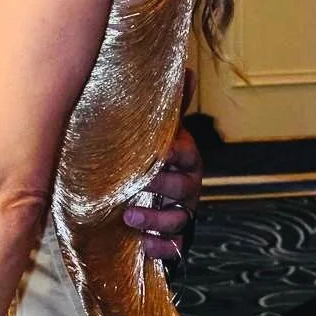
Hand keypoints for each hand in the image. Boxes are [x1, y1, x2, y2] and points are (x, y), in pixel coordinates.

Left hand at [125, 68, 202, 260]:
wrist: (143, 194)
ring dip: (156, 220)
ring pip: (179, 219)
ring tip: (129, 217)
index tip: (157, 153)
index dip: (173, 154)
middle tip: (133, 186)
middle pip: (183, 188)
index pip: (185, 154)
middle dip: (161, 188)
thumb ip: (165, 105)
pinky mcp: (173, 236)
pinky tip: (144, 245)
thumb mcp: (153, 130)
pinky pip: (176, 246)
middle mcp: (186, 186)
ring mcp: (181, 212)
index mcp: (182, 157)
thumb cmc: (146, 155)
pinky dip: (162, 248)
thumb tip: (183, 67)